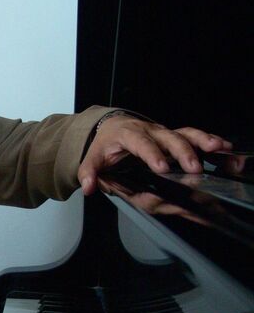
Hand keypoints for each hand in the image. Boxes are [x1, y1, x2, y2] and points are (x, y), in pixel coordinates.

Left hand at [78, 116, 231, 196]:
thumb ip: (89, 172)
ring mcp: (163, 133)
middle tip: (193, 167)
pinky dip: (208, 141)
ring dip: (201, 141)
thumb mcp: (93, 157)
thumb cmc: (106, 143)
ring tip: (217, 149)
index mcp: (128, 134)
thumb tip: (89, 186)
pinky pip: (192, 136)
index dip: (151, 154)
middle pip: (168, 138)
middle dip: (182, 152)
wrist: (112, 126)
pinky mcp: (173, 136)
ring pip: (184, 133)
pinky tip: (224, 147)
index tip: (160, 166)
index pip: (141, 143)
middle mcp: (149, 130)